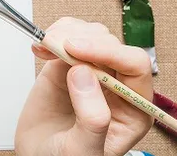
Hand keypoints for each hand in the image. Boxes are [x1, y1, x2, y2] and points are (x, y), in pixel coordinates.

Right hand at [15, 17, 153, 155]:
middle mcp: (116, 86)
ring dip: (67, 33)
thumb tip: (84, 73)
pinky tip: (41, 47)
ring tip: (45, 47)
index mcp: (133, 109)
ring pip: (92, 34)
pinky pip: (70, 35)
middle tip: (55, 47)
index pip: (135, 66)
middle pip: (111, 44)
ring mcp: (92, 73)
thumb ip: (92, 118)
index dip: (109, 52)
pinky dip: (54, 33)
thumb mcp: (82, 150)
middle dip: (83, 40)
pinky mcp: (68, 64)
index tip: (77, 50)